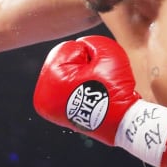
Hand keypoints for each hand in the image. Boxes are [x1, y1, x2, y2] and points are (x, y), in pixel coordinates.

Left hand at [33, 35, 166, 166]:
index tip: (98, 72)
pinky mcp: (55, 113)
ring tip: (94, 91)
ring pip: (67, 75)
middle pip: (65, 63)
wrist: (122, 123)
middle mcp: (43, 95)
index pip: (69, 49)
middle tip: (96, 82)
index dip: (89, 56)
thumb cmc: (115, 90)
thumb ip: (92, 42)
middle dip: (83, 66)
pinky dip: (79, 89)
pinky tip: (90, 97)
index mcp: (51, 78)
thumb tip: (81, 45)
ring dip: (82, 77)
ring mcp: (48, 107)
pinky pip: (68, 89)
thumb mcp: (109, 55)